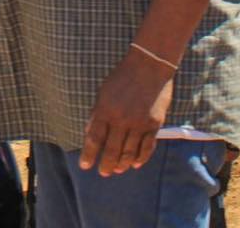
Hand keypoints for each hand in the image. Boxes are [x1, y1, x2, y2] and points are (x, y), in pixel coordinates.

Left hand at [80, 47, 173, 177]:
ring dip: (122, 164)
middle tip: (104, 173)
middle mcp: (121, 119)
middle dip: (107, 165)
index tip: (85, 166)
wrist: (149, 65)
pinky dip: (141, 158)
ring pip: (129, 152)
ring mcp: (139, 123)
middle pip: (112, 151)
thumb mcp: (103, 92)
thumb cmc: (123, 77)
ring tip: (118, 170)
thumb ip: (97, 114)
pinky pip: (147, 147)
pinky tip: (135, 163)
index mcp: (105, 110)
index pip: (94, 139)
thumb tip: (90, 135)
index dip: (89, 155)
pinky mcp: (154, 124)